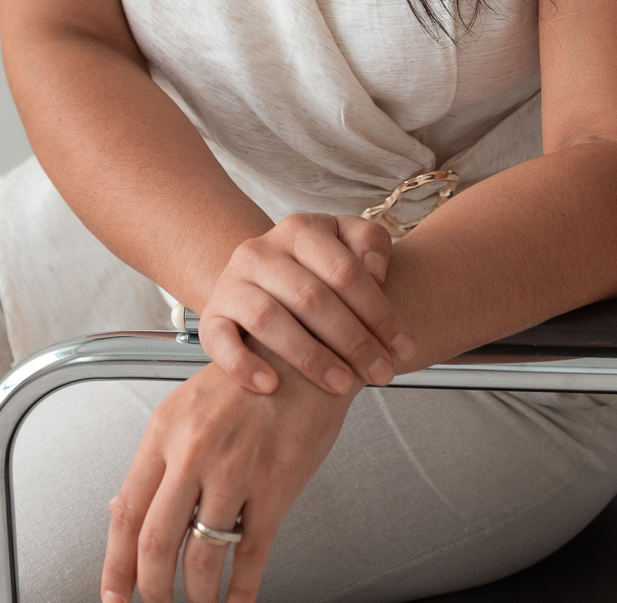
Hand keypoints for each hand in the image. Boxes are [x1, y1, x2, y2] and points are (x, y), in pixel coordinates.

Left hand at [102, 360, 351, 602]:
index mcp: (165, 430)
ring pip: (201, 558)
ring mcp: (235, 469)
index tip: (113, 596)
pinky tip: (236, 602)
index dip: (115, 565)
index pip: (126, 512)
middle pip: (155, 544)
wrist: (308, 351)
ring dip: (197, 597)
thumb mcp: (189, 406)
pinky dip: (240, 591)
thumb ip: (157, 459)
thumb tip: (120, 509)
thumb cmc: (250, 376)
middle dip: (152, 592)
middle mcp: (194, 451)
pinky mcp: (276, 484)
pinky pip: (251, 555)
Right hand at [198, 212, 414, 395]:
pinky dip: (244, 366)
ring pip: (270, 320)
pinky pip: (221, 342)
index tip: (404, 346)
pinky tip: (271, 387)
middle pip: (312, 298)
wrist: (258, 278)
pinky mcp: (211, 317)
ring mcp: (232, 283)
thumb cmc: (316, 266)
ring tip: (343, 386)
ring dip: (311, 358)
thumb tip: (376, 270)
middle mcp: (260, 251)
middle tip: (383, 374)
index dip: (380, 311)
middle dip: (354, 341)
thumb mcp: (344, 241)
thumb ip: (369, 243)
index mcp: (299, 229)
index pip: (345, 270)